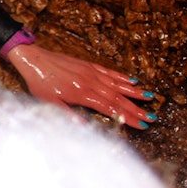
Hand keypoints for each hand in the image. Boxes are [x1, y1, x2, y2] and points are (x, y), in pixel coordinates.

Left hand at [6, 43, 156, 129]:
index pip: (110, 108)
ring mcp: (90, 72)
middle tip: (152, 117)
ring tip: (149, 98)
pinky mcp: (88, 65)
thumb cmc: (39, 83)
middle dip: (136, 109)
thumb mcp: (49, 102)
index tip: (142, 125)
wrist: (33, 59)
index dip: (127, 117)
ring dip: (133, 92)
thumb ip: (68, 115)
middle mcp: (90, 82)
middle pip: (117, 98)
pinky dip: (121, 77)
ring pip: (116, 84)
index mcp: (82, 94)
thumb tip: (86, 128)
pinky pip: (108, 72)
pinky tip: (131, 80)